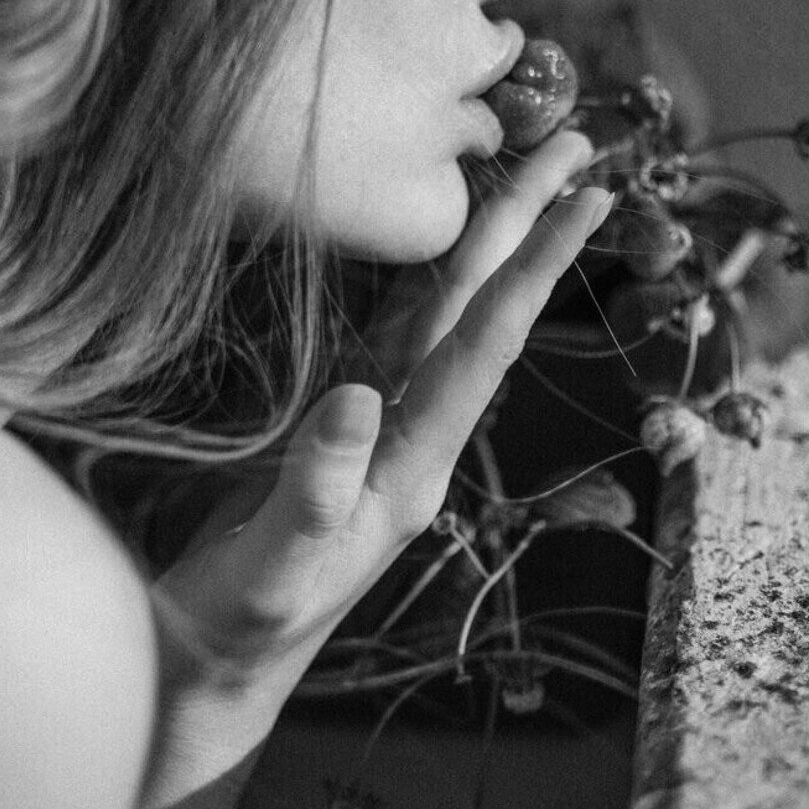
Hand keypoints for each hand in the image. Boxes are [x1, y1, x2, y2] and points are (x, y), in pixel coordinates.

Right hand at [156, 131, 612, 702]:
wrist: (220, 660)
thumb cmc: (243, 622)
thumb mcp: (274, 568)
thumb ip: (316, 491)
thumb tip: (356, 398)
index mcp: (412, 463)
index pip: (485, 348)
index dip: (535, 269)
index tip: (588, 200)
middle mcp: (413, 431)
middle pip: (481, 311)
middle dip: (531, 228)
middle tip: (582, 149)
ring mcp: (382, 422)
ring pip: (444, 310)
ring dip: (490, 241)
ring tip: (529, 174)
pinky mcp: (343, 420)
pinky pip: (395, 328)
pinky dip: (423, 273)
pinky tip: (434, 242)